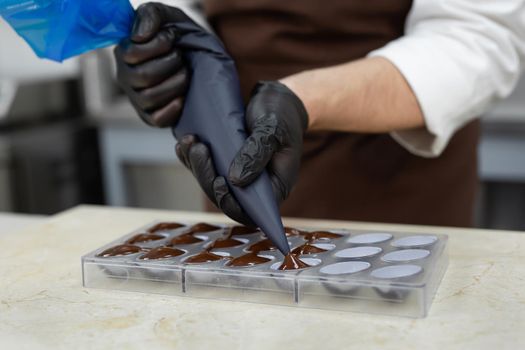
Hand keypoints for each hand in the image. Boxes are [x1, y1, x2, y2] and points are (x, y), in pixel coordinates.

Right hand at [114, 3, 190, 127]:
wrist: (197, 58)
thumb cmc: (177, 37)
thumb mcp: (166, 17)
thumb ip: (150, 15)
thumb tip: (140, 36)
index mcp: (124, 53)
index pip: (132, 54)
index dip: (158, 45)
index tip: (172, 38)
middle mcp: (126, 77)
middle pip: (143, 76)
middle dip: (170, 64)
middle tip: (181, 57)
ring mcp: (137, 98)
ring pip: (150, 97)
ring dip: (175, 83)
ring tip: (185, 73)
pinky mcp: (151, 116)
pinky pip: (156, 119)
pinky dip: (171, 109)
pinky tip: (182, 97)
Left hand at [176, 81, 307, 224]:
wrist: (277, 98)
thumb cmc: (282, 114)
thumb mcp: (273, 129)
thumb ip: (257, 153)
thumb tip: (235, 181)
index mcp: (276, 185)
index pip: (252, 211)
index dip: (231, 204)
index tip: (219, 182)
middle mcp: (256, 186)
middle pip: (225, 197)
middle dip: (207, 176)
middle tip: (199, 150)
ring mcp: (239, 175)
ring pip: (212, 182)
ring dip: (197, 165)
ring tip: (191, 141)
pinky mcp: (226, 162)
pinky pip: (206, 168)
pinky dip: (192, 157)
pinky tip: (185, 142)